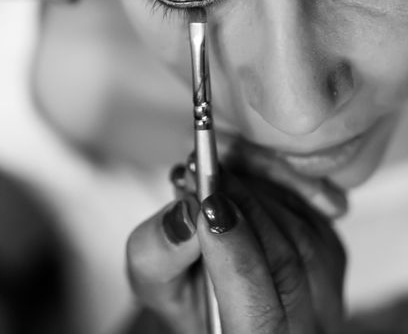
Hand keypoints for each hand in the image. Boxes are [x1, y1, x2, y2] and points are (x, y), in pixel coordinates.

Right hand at [127, 172, 345, 333]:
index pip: (263, 322)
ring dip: (255, 193)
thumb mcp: (155, 284)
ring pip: (304, 236)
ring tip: (211, 175)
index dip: (238, 260)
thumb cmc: (190, 298)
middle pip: (287, 267)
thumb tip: (184, 214)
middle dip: (241, 207)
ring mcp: (327, 298)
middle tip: (200, 172)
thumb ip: (157, 255)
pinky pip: (313, 217)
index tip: (207, 208)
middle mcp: (304, 330)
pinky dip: (273, 190)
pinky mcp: (334, 259)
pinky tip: (239, 184)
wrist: (218, 299)